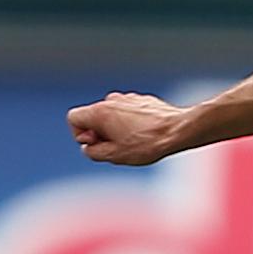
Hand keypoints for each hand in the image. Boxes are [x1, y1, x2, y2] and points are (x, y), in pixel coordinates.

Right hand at [67, 93, 187, 165]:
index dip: (80, 135)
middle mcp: (111, 100)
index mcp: (99, 111)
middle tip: (118, 147)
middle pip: (93, 117)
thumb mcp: (116, 155)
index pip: (73, 118)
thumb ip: (93, 152)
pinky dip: (131, 123)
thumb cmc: (148, 144)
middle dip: (100, 133)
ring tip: (135, 142)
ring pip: (112, 115)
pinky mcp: (143, 101)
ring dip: (117, 129)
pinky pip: (128, 113)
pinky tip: (146, 134)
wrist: (178, 130)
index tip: (97, 144)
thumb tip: (88, 148)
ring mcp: (128, 98)